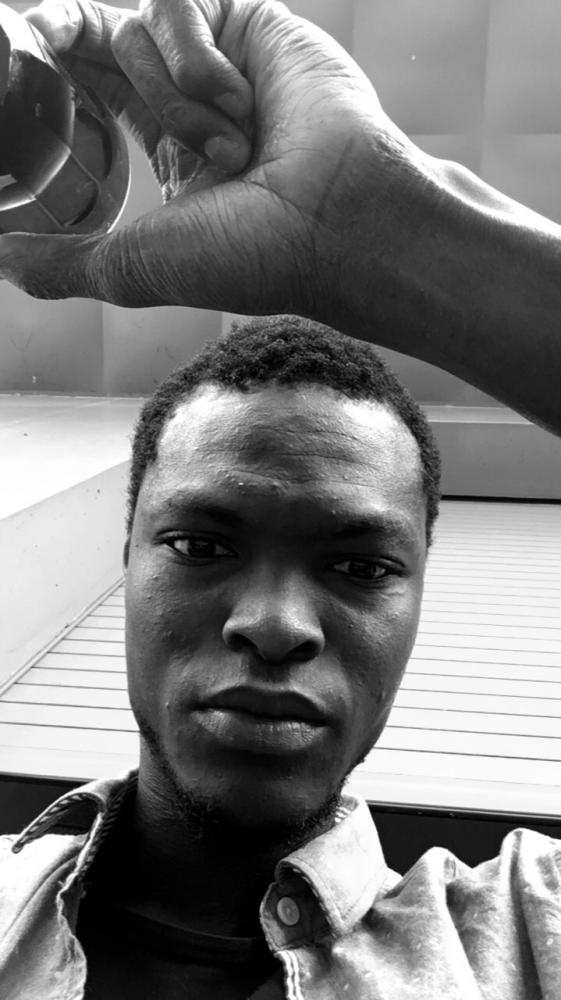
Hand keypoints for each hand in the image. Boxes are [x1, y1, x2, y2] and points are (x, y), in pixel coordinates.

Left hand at [0, 0, 414, 319]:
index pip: (94, 87)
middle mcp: (196, 100)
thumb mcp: (131, 268)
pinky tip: (240, 105)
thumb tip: (0, 262)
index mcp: (173, 151)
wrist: (334, 223)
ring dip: (171, 99)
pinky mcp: (252, 20)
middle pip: (104, 40)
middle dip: (74, 50)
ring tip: (231, 149)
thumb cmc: (247, 255)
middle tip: (36, 40)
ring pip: (135, 29)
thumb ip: (60, 263)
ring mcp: (225, 58)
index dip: (54, 68)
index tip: (23, 55)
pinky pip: (176, 2)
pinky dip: (194, 60)